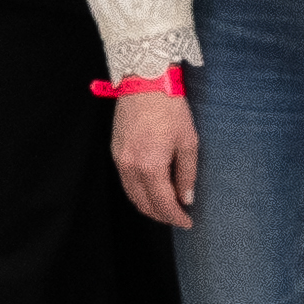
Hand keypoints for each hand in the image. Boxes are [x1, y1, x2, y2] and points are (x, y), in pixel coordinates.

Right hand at [112, 85, 200, 228]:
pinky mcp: (115, 151)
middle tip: (178, 216)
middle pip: (144, 204)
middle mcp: (130, 167)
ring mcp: (120, 159)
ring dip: (148, 205)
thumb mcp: (188, 141)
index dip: (176, 217)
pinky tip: (151, 188)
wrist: (145, 81)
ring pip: (132, 195)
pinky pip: (125, 181)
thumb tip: (186, 198)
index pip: (163, 203)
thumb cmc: (169, 108)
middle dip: (162, 215)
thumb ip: (187, 174)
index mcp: (150, 166)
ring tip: (166, 206)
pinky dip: (138, 191)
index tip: (187, 222)